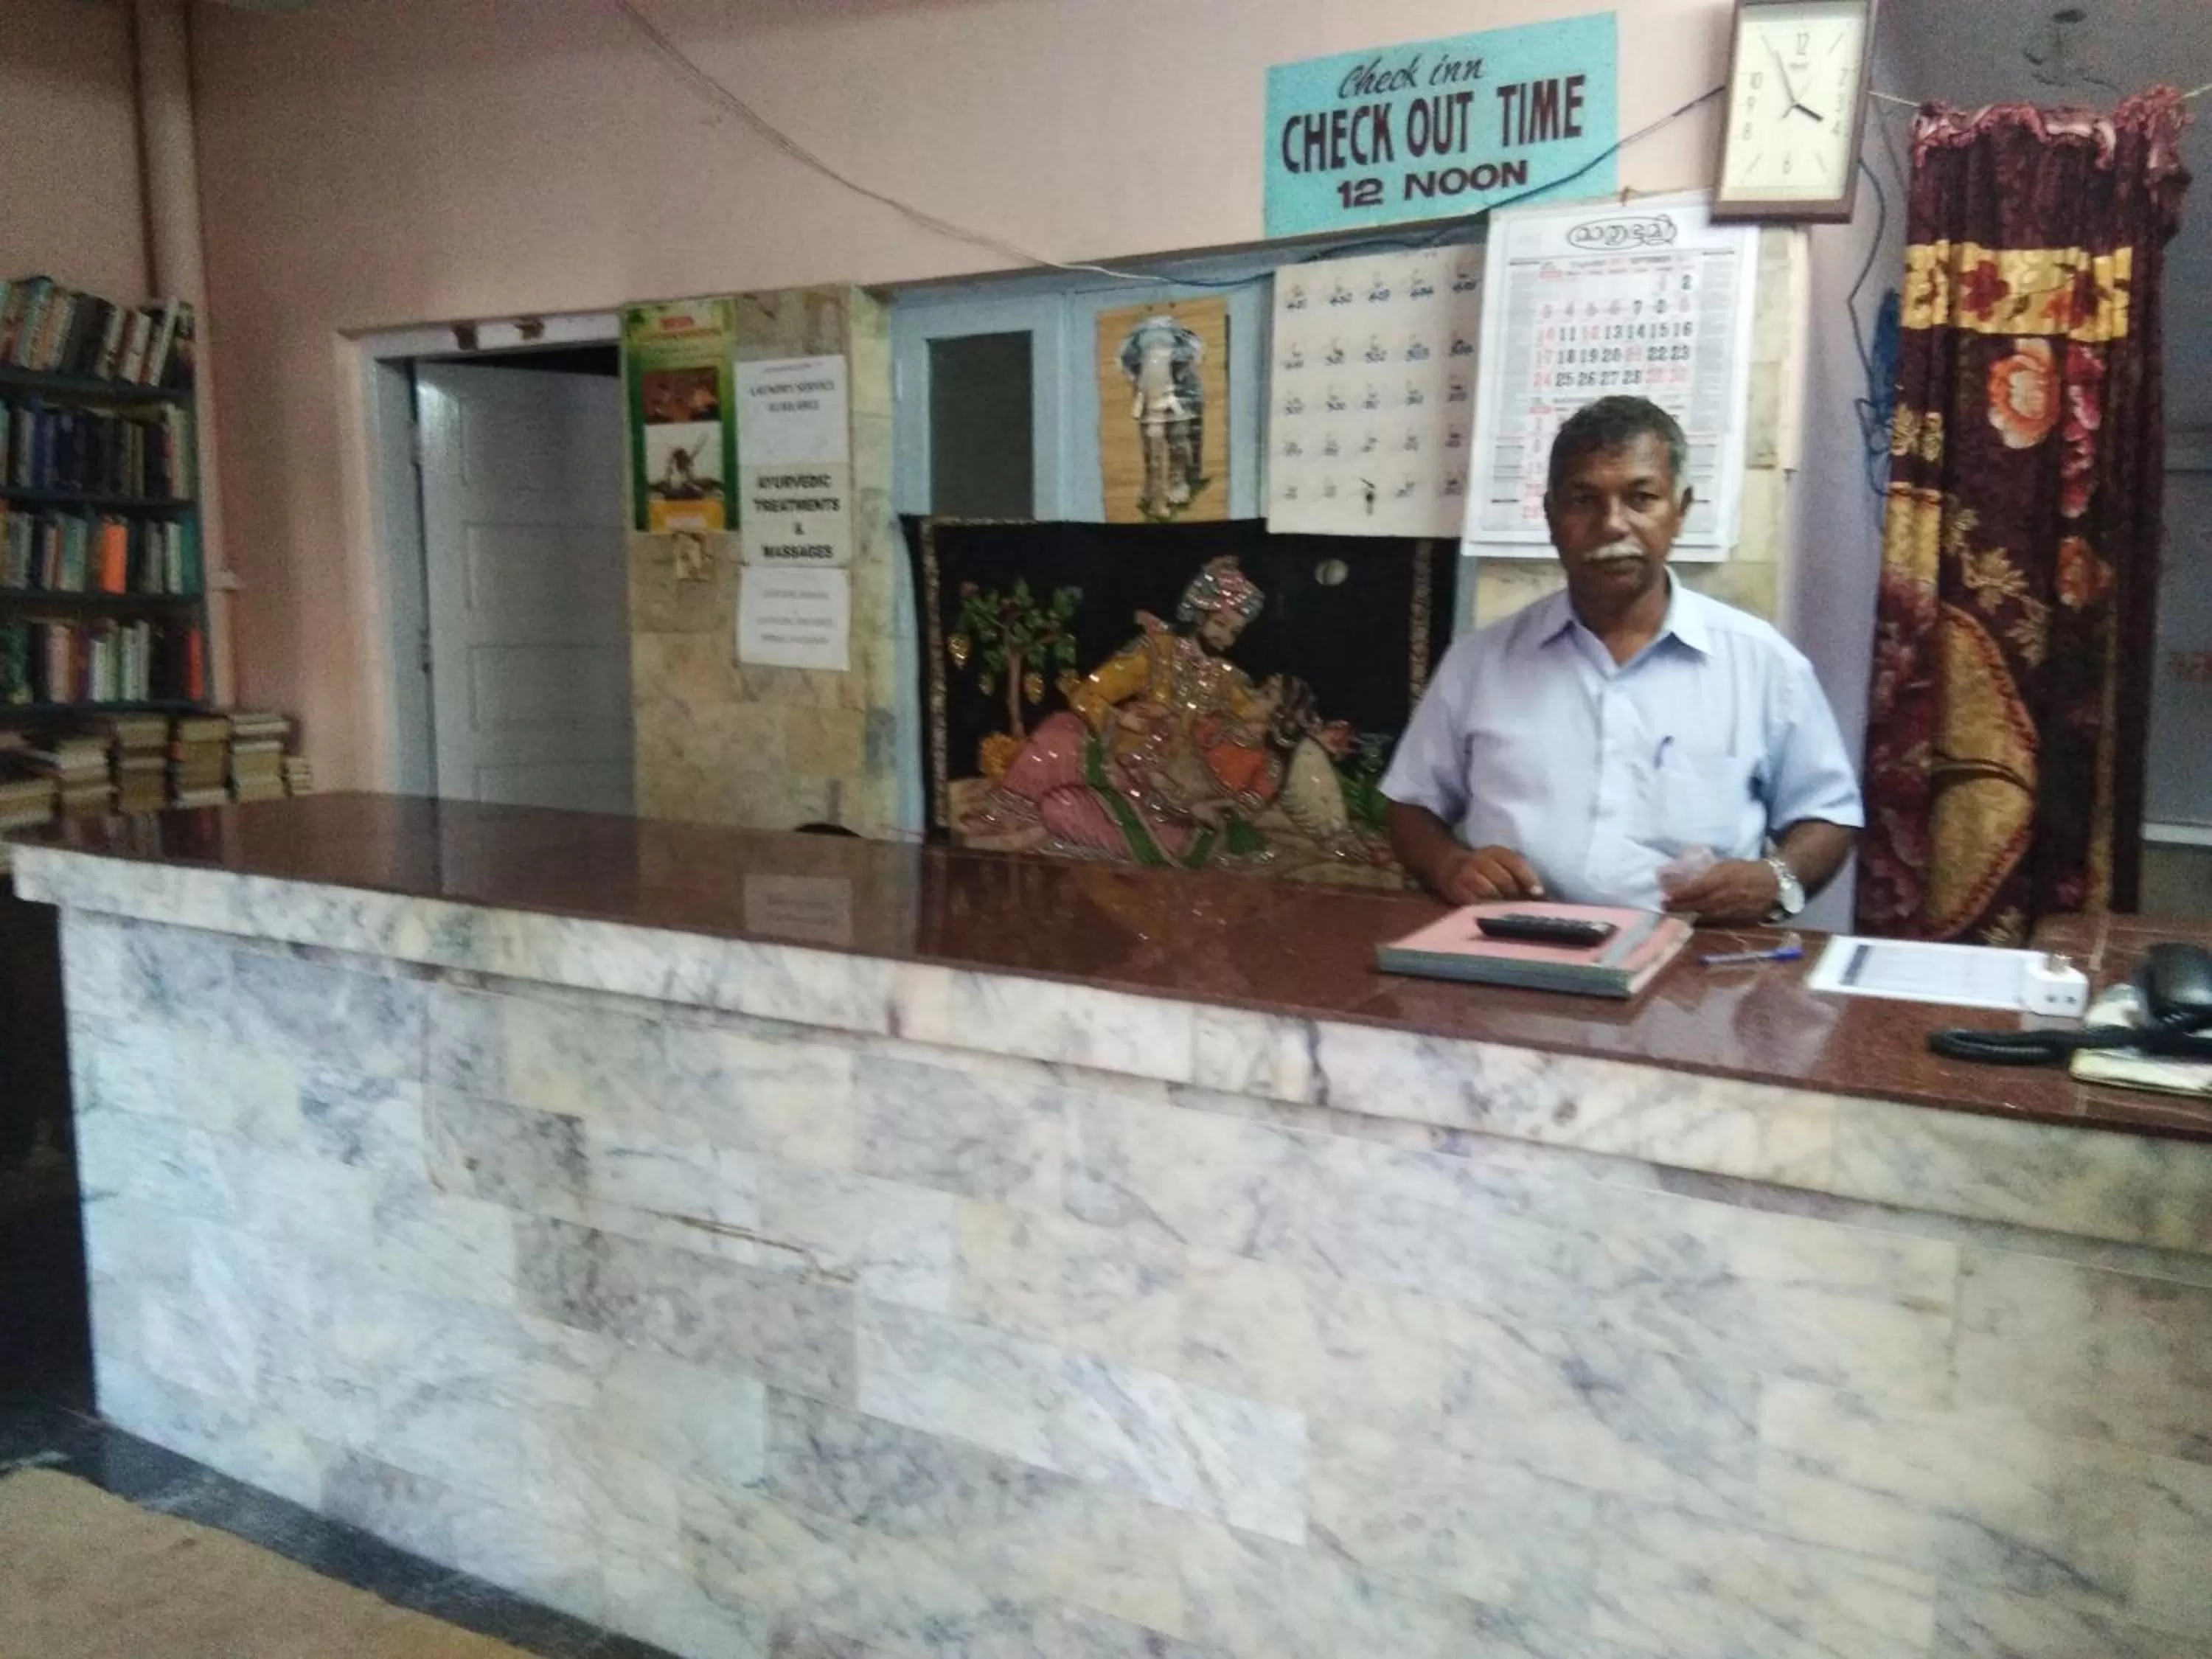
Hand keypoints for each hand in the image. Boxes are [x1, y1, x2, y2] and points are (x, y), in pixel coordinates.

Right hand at [1437, 845, 1545, 905]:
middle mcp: (1481, 860)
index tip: (1538, 893)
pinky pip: (1477, 903)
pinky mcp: (1458, 891)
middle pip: (1505, 881)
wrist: (1450, 866)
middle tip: (1525, 908)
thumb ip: (1520, 874)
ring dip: (1504, 905)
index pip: (1516, 863)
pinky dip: (1489, 910)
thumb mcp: (1501, 861)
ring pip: (1492, 894)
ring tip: (1512, 913)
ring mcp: (1468, 875)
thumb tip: (1540, 896)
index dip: (1528, 879)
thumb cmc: (1484, 867)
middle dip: (1517, 896)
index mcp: (1496, 851)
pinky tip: (1495, 915)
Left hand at [1662, 858, 1779, 922]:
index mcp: (1722, 879)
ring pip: (1702, 915)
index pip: (1694, 889)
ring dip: (1686, 914)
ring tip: (1673, 913)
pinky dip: (1700, 921)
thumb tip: (1685, 875)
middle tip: (1663, 905)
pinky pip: (1713, 922)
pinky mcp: (1734, 921)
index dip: (1678, 893)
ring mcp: (1728, 911)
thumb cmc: (1747, 871)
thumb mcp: (1727, 866)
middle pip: (1695, 904)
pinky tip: (1691, 919)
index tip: (1663, 894)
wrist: (1773, 886)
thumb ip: (1707, 873)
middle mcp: (1723, 897)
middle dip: (1677, 906)